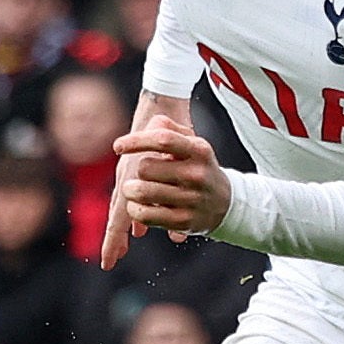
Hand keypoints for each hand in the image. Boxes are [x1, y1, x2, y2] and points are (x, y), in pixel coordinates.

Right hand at [100, 141, 171, 268]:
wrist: (161, 104)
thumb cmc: (168, 129)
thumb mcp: (173, 156)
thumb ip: (175, 192)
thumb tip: (177, 221)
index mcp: (132, 177)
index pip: (119, 216)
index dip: (113, 240)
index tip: (109, 262)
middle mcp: (128, 176)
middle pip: (118, 213)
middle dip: (115, 237)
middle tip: (113, 259)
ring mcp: (130, 171)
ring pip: (124, 203)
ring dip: (126, 225)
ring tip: (123, 247)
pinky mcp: (135, 165)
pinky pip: (131, 190)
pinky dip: (136, 208)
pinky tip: (140, 224)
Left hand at [112, 115, 231, 240]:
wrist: (226, 202)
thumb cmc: (199, 167)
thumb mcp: (192, 144)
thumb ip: (169, 128)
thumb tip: (151, 123)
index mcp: (199, 149)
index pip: (163, 140)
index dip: (136, 141)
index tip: (117, 146)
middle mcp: (197, 173)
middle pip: (145, 167)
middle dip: (136, 170)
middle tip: (143, 173)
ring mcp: (191, 199)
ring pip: (142, 192)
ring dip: (130, 191)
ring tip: (134, 190)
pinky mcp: (183, 221)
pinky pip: (145, 215)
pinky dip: (134, 209)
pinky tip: (138, 205)